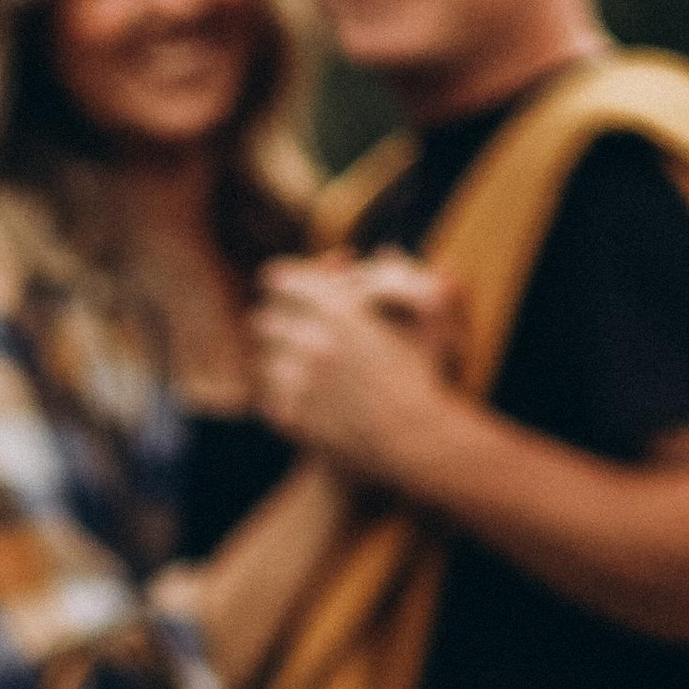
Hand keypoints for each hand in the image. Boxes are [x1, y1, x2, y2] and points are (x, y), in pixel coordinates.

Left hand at [247, 257, 459, 485]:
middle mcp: (312, 339)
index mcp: (338, 309)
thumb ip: (401, 280)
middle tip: (281, 331)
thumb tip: (387, 247)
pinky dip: (279, 399)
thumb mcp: (419, 319)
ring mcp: (298, 380)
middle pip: (263, 320)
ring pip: (262, 361)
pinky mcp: (292, 415)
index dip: (279, 281)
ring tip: (293, 371)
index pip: (280, 280)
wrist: (418, 441)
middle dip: (276, 325)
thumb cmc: (426, 379)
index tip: (276, 285)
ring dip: (276, 363)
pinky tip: (298, 400)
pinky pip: (267, 398)